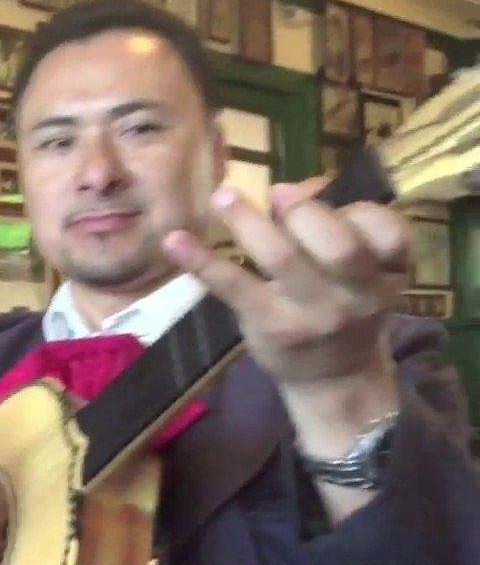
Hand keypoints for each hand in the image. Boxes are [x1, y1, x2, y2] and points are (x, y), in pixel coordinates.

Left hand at [163, 184, 409, 388]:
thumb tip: (294, 186)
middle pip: (337, 245)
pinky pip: (231, 286)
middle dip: (304, 211)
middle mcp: (353, 294)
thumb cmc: (344, 308)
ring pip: (281, 258)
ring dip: (248, 221)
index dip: (360, 209)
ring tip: (224, 196)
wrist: (334, 378)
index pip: (389, 232)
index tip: (323, 194)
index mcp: (383, 273)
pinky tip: (174, 240)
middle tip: (277, 192)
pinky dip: (200, 260)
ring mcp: (309, 312)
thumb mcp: (362, 272)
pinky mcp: (267, 323)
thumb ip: (337, 225)